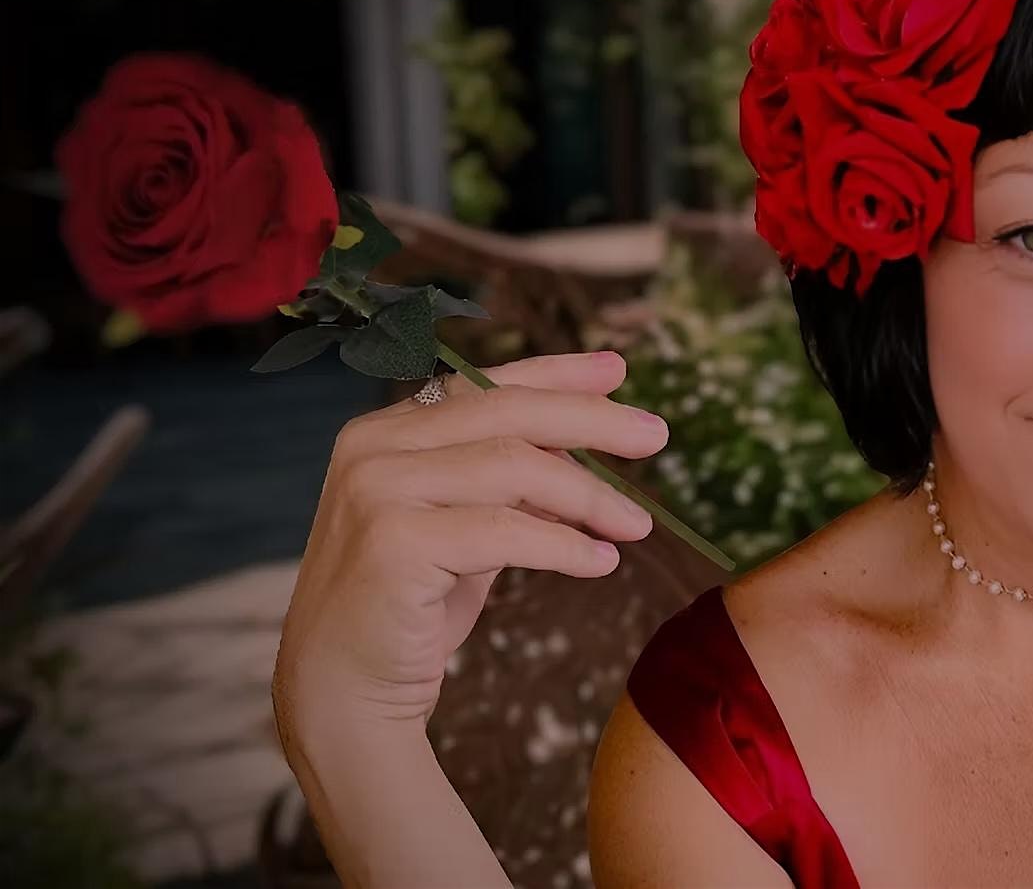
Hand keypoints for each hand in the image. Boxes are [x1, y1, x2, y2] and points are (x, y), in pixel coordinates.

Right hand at [274, 351, 664, 735]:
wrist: (343, 692)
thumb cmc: (409, 611)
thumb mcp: (469, 532)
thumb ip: (511, 487)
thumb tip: (587, 452)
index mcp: (384, 432)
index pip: (483, 386)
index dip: (555, 374)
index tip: (617, 371)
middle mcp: (373, 447)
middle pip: (506, 412)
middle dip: (591, 420)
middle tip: (656, 437)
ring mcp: (377, 490)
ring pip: (514, 467)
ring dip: (591, 498)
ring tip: (638, 525)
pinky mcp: (394, 541)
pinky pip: (506, 531)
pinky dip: (565, 544)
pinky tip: (601, 561)